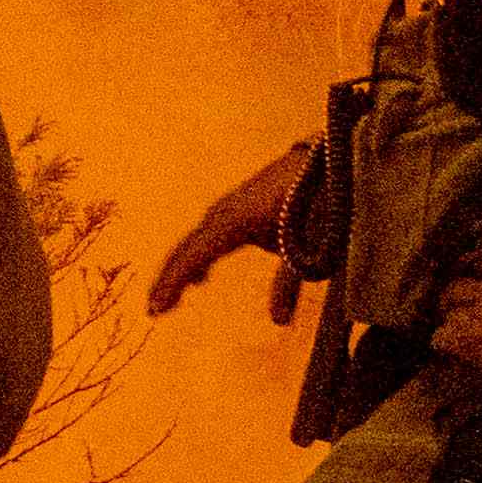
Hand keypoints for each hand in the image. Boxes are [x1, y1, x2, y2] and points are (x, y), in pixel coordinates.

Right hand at [145, 142, 316, 322]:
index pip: (194, 254)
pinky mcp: (239, 211)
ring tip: (166, 299)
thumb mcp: (308, 245)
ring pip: (195, 242)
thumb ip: (288, 283)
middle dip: (169, 279)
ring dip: (180, 270)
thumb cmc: (318, 199)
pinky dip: (200, 261)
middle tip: (153, 311)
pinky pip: (210, 238)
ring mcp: (229, 209)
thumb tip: (278, 322)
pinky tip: (200, 280)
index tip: (156, 308)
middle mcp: (224, 213)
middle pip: (187, 248)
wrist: (328, 160)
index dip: (173, 282)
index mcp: (235, 220)